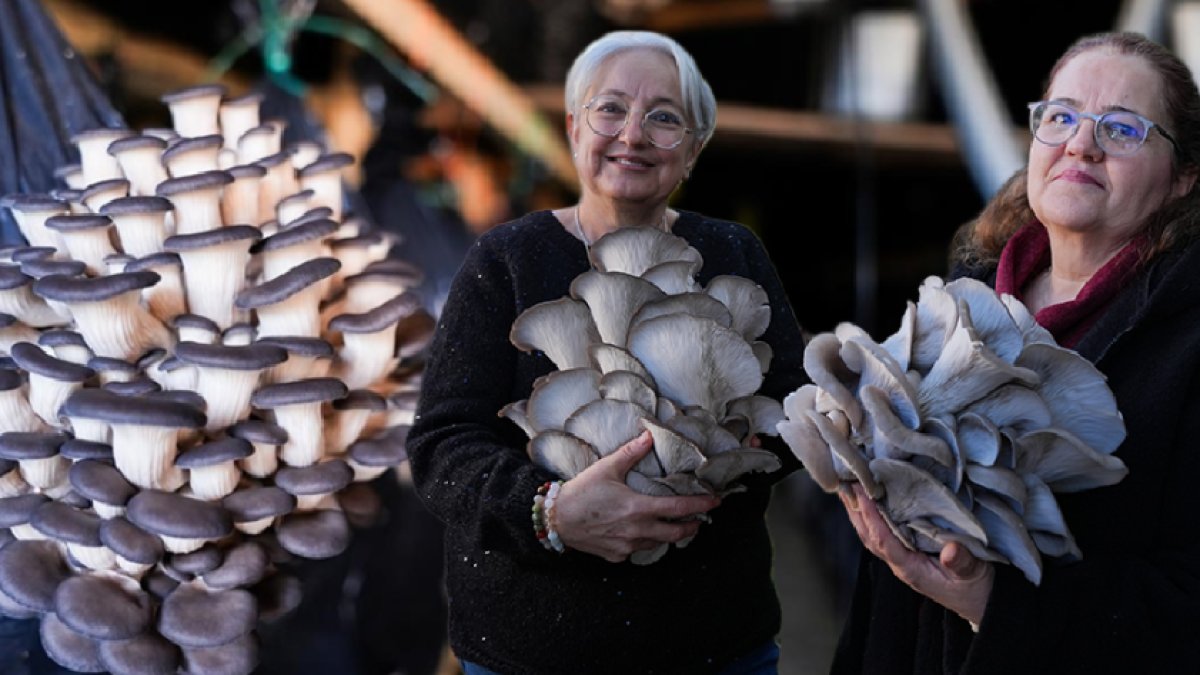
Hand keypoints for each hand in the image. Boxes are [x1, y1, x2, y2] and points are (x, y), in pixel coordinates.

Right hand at [552, 430, 720, 562]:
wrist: (556, 520)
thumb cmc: (581, 493)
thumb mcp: (606, 468)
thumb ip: (630, 452)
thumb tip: (648, 435)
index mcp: (638, 508)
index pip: (678, 508)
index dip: (700, 505)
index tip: (715, 502)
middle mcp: (636, 531)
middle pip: (676, 533)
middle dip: (692, 526)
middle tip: (699, 519)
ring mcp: (627, 547)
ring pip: (658, 544)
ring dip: (668, 534)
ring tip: (672, 524)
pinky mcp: (617, 556)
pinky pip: (638, 550)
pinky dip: (645, 542)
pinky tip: (641, 532)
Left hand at [840, 483, 992, 625]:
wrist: (982, 602)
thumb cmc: (976, 589)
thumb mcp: (973, 575)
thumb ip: (962, 563)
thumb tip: (951, 551)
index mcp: (910, 569)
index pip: (883, 541)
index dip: (871, 518)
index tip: (862, 495)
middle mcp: (900, 563)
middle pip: (869, 536)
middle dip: (856, 511)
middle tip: (844, 482)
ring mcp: (902, 558)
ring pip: (872, 534)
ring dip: (859, 512)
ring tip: (848, 486)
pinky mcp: (908, 552)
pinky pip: (883, 532)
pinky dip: (872, 516)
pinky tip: (869, 500)